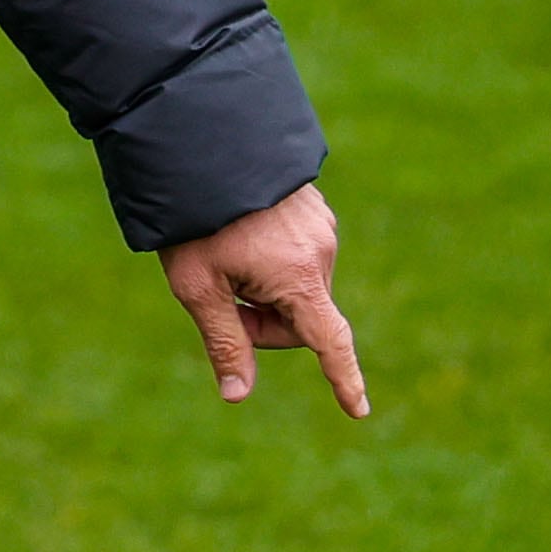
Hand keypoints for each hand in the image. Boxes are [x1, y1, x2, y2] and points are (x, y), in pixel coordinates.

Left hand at [158, 182, 369, 417]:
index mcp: (298, 278)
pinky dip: (271, 260)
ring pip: (296, 286)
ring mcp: (321, 227)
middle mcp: (322, 253)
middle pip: (299, 318)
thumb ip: (223, 341)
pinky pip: (296, 254)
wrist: (198, 141)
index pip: (329, 343)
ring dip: (264, 287)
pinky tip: (237, 233)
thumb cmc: (191, 219)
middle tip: (218, 296)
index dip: (342, 379)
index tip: (358, 410)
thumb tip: (236, 395)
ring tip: (223, 252)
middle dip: (261, 321)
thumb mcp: (196, 285)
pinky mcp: (313, 208)